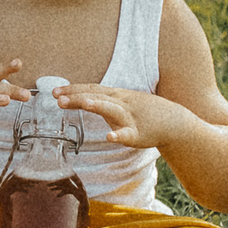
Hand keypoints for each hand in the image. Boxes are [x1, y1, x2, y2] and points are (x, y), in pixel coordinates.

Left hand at [58, 84, 195, 151]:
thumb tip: (78, 98)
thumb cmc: (143, 113)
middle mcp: (121, 104)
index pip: (91, 89)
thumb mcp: (120, 102)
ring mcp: (130, 118)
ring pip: (111, 110)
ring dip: (97, 106)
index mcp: (115, 96)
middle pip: (96, 97)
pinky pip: (128, 134)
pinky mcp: (139, 134)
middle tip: (57, 98)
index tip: (54, 91)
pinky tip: (109, 138)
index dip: (73, 90)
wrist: (173, 122)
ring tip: (83, 104)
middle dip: (77, 97)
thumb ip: (101, 101)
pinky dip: (118, 135)